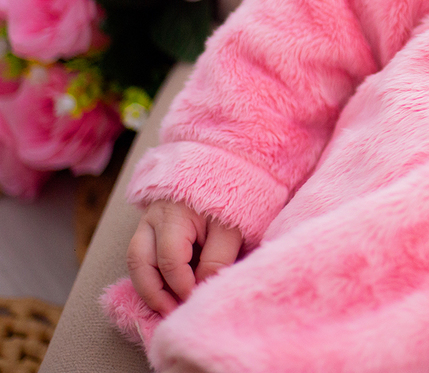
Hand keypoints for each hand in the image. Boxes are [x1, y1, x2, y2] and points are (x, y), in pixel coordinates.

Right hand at [127, 199, 242, 315]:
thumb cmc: (229, 203)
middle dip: (154, 293)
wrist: (221, 176)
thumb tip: (198, 291)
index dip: (182, 285)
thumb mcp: (231, 230)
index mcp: (175, 214)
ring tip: (166, 309)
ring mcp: (146, 224)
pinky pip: (140, 259)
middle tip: (172, 313)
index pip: (170, 259)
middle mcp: (153, 219)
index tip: (195, 301)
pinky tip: (164, 294)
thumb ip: (217, 260)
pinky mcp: (147, 231)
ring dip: (147, 289)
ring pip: (134, 262)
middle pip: (140, 262)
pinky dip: (149, 278)